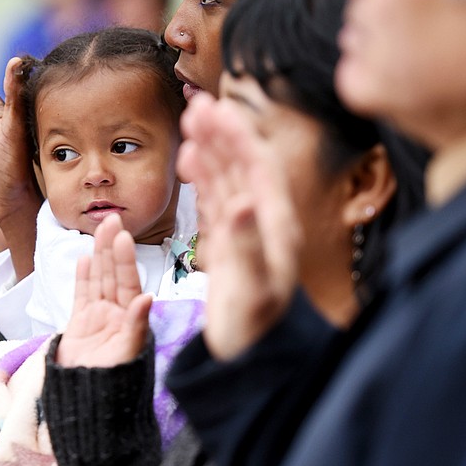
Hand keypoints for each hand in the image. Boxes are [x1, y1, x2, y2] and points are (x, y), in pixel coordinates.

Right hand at [56, 213, 152, 368]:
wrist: (86, 404)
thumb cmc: (113, 383)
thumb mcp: (127, 354)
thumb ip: (136, 325)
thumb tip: (146, 298)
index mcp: (131, 318)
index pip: (128, 282)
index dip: (125, 259)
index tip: (124, 236)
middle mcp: (117, 313)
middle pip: (114, 274)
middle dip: (113, 247)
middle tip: (112, 219)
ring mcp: (98, 316)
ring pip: (99, 279)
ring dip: (99, 254)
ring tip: (100, 229)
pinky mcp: (80, 324)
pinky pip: (82, 295)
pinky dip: (83, 277)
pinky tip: (84, 258)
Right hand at [177, 95, 301, 360]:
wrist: (252, 361)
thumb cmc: (256, 330)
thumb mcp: (253, 290)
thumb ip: (246, 246)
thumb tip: (242, 201)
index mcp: (275, 227)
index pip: (257, 169)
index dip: (237, 137)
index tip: (216, 109)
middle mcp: (263, 224)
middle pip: (241, 167)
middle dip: (221, 134)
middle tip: (196, 105)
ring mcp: (245, 233)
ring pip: (226, 180)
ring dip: (210, 150)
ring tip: (192, 121)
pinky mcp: (228, 246)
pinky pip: (214, 202)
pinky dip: (203, 178)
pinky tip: (191, 161)